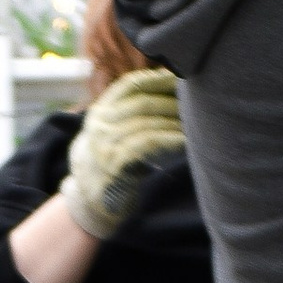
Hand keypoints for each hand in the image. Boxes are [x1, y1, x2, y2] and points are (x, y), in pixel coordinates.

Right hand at [61, 68, 184, 239]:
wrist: (88, 204)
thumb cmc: (107, 167)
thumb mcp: (108, 135)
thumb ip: (127, 115)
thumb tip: (165, 91)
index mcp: (100, 112)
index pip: (130, 85)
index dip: (157, 79)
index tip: (180, 79)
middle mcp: (99, 124)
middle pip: (142, 102)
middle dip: (172, 101)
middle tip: (195, 103)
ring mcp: (105, 144)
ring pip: (147, 122)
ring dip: (174, 120)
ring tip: (195, 122)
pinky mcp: (114, 163)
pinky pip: (148, 143)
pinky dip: (170, 139)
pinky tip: (185, 140)